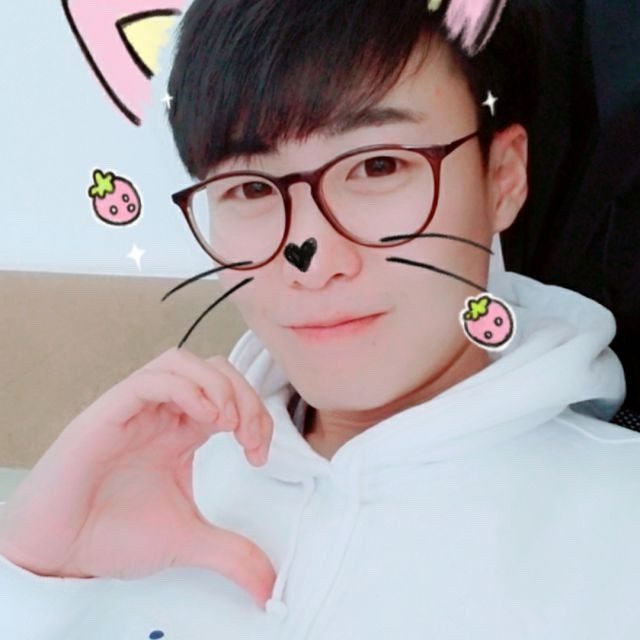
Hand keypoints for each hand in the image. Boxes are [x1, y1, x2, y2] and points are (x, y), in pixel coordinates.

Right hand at [0, 347, 274, 607]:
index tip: (259, 452)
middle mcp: (161, 414)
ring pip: (182, 362)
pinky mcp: (110, 413)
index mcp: (181, 432)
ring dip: (217, 386)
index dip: (256, 412)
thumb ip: (231, 552)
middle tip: (249, 436)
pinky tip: (204, 418)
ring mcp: (136, 410)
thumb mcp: (186, 538)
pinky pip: (151, 379)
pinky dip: (185, 389)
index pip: (228, 395)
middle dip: (244, 395)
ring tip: (228, 423)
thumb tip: (268, 584)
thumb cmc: (111, 535)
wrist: (60, 553)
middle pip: (212, 370)